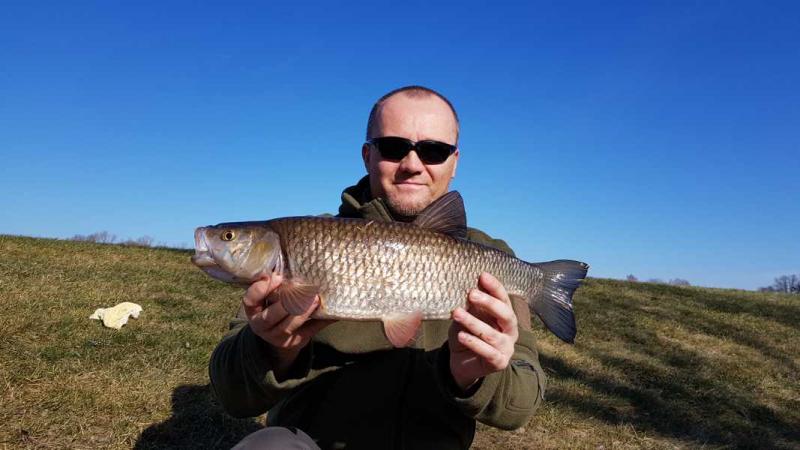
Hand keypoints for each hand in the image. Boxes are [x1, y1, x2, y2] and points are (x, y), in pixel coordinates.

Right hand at [243, 274, 333, 378]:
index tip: (276, 276)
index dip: (261, 289)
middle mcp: (261, 325)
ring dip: (302, 312)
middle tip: (300, 288)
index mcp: (253, 310)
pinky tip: (332, 313)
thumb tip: (284, 268)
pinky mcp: (294, 342)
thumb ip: (273, 285)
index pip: (250, 300)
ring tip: (315, 299)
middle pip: (270, 316)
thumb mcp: (268, 297)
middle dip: (285, 302)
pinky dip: (321, 322)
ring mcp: (277, 337)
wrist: (279, 334)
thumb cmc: (274, 306)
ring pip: (288, 326)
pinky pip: (308, 332)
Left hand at [448, 272, 518, 391]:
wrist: (461, 362)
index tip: (482, 275)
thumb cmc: (467, 334)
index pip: (504, 299)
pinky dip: (474, 343)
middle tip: (471, 294)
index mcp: (505, 316)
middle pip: (506, 315)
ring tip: (457, 313)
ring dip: (474, 323)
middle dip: (489, 303)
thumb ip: (471, 304)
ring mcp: (507, 348)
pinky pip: (488, 352)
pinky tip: (461, 336)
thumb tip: (469, 285)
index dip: (495, 287)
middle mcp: (510, 331)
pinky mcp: (499, 362)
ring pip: (493, 335)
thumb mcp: (467, 316)